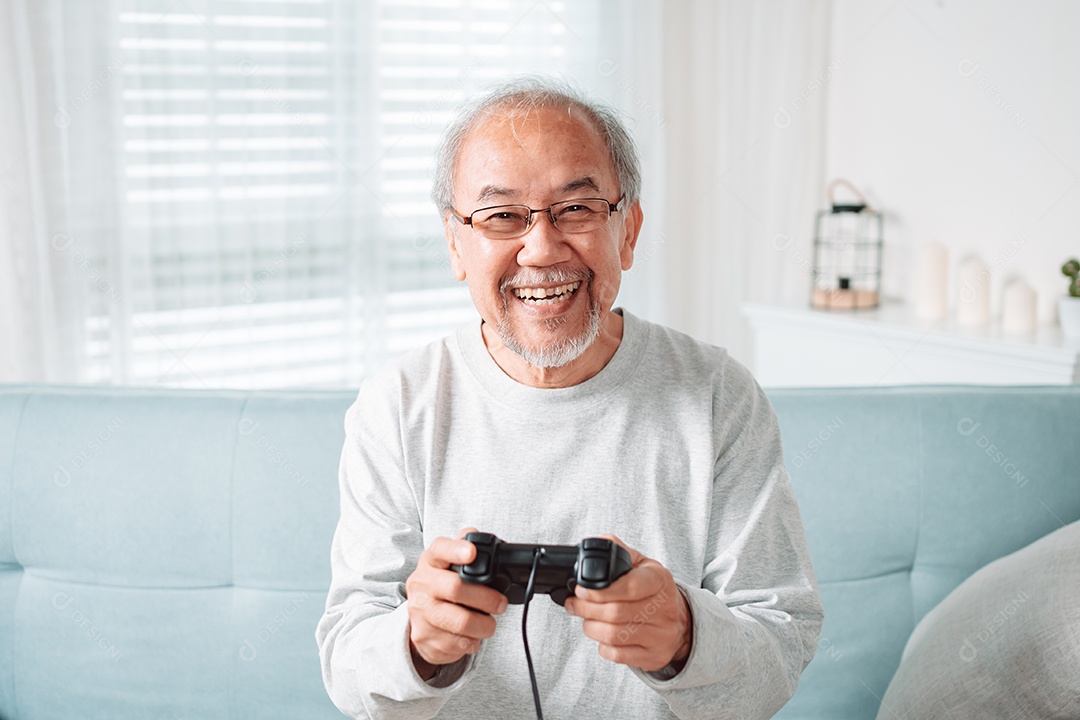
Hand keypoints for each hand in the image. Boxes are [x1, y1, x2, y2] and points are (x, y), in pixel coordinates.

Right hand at [405, 528, 508, 679]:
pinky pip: (457, 644)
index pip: (440, 550)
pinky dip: (472, 642)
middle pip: (456, 589)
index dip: (456, 550)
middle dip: (487, 598)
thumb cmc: (441, 587)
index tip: (472, 552)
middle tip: (501, 603)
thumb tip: (476, 534)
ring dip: (484, 625)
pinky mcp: (425, 638)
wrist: (419, 620)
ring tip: (490, 623)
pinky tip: (472, 636)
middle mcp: (421, 586)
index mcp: (430, 562)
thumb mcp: (447, 564)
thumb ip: (463, 547)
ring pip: (461, 622)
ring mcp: (420, 613)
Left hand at [564, 536, 691, 672]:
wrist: (681, 621)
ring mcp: (661, 635)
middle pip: (615, 613)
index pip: (628, 587)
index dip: (599, 590)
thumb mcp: (642, 564)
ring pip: (613, 635)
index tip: (580, 589)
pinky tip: (602, 636)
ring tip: (586, 619)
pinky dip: (603, 646)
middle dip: (586, 609)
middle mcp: (664, 608)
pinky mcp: (654, 656)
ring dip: (590, 627)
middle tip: (574, 604)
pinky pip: (618, 655)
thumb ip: (619, 552)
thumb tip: (595, 543)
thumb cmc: (654, 590)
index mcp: (659, 580)